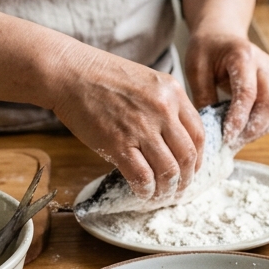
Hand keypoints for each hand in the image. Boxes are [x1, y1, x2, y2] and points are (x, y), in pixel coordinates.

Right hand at [47, 46, 204, 199]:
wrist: (69, 72)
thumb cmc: (102, 75)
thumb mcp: (147, 81)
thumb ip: (164, 105)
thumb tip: (174, 137)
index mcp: (173, 92)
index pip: (199, 133)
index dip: (198, 158)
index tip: (192, 169)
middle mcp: (163, 110)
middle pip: (187, 156)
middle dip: (186, 179)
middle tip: (179, 189)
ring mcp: (141, 128)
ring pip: (168, 171)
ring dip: (167, 189)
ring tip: (161, 195)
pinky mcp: (118, 144)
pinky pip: (142, 177)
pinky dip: (146, 190)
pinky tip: (143, 193)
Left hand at [184, 30, 268, 145]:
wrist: (221, 32)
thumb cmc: (206, 47)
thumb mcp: (196, 67)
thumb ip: (203, 95)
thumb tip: (208, 128)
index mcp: (243, 56)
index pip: (247, 93)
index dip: (238, 118)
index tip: (226, 136)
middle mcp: (263, 65)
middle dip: (251, 128)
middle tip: (231, 143)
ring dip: (258, 129)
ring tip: (235, 141)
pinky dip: (261, 125)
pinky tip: (243, 132)